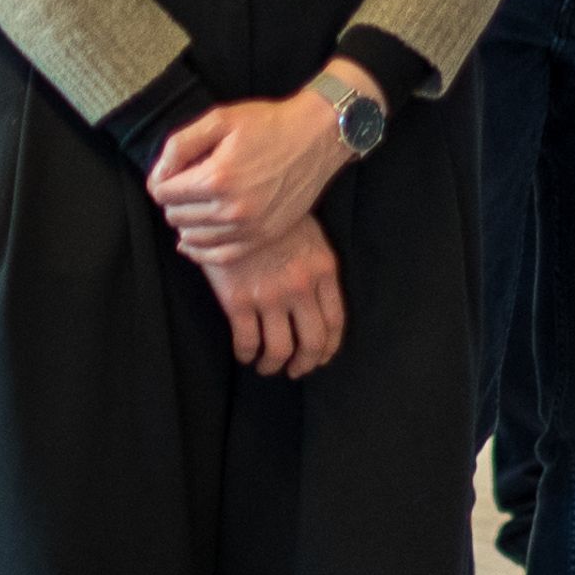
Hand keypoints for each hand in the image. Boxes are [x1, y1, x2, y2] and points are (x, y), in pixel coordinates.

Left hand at [150, 85, 353, 261]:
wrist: (319, 135)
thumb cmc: (270, 124)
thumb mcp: (220, 119)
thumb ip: (180, 145)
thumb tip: (158, 174)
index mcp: (218, 177)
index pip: (163, 193)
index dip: (162, 180)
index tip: (173, 171)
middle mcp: (232, 208)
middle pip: (176, 216)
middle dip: (175, 200)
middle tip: (189, 184)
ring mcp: (250, 226)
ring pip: (193, 237)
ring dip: (187, 222)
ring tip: (198, 203)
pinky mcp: (264, 235)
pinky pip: (219, 256)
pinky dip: (200, 250)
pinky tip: (194, 239)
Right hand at [204, 216, 345, 377]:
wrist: (240, 204)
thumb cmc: (278, 221)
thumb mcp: (313, 240)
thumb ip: (320, 272)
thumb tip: (320, 306)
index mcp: (324, 271)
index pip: (335, 321)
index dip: (328, 347)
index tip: (322, 357)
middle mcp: (301, 288)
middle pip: (311, 342)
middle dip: (304, 363)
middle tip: (295, 370)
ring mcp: (270, 296)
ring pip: (278, 349)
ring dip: (273, 364)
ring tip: (267, 366)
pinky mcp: (239, 301)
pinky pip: (247, 341)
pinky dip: (247, 354)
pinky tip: (245, 354)